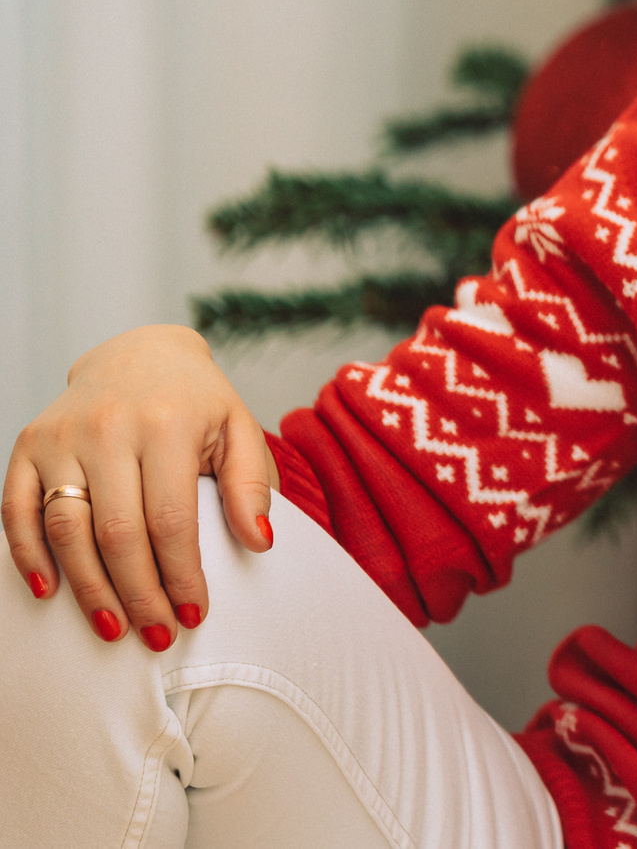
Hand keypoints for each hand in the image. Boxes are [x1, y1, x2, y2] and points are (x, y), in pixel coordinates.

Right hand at [2, 325, 276, 644]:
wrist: (140, 354)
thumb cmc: (196, 402)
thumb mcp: (239, 429)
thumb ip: (252, 484)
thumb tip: (259, 541)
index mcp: (167, 424)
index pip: (172, 520)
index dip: (181, 575)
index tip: (193, 614)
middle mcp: (108, 429)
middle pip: (117, 533)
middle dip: (138, 593)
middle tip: (156, 635)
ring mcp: (61, 438)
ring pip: (66, 529)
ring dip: (87, 588)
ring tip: (113, 627)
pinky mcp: (28, 446)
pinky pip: (16, 510)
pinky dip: (26, 554)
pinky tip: (49, 590)